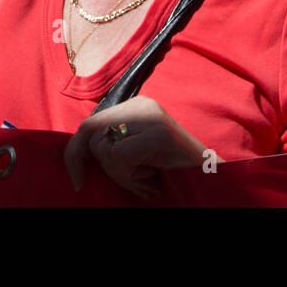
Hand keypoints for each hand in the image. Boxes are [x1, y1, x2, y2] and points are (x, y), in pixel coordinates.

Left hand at [64, 96, 212, 198]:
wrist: (211, 182)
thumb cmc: (170, 174)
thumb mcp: (134, 155)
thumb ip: (111, 145)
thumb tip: (75, 154)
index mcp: (134, 107)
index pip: (89, 124)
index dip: (75, 153)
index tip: (78, 181)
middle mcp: (141, 104)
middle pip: (90, 132)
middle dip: (99, 165)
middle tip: (130, 181)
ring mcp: (151, 116)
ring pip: (103, 148)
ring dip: (120, 175)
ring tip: (146, 179)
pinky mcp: (159, 132)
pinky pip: (118, 156)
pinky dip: (129, 177)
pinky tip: (150, 179)